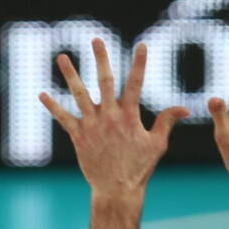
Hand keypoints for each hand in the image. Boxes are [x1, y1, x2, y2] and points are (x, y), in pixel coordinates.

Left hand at [39, 39, 187, 201]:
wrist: (117, 189)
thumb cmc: (139, 168)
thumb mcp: (157, 144)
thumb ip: (167, 121)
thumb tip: (186, 108)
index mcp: (130, 117)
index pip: (136, 84)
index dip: (140, 64)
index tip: (142, 45)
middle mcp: (110, 117)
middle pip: (105, 82)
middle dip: (101, 59)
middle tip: (96, 39)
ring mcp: (92, 126)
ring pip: (80, 95)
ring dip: (70, 75)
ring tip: (62, 57)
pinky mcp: (78, 136)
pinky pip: (63, 118)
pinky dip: (52, 106)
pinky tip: (42, 94)